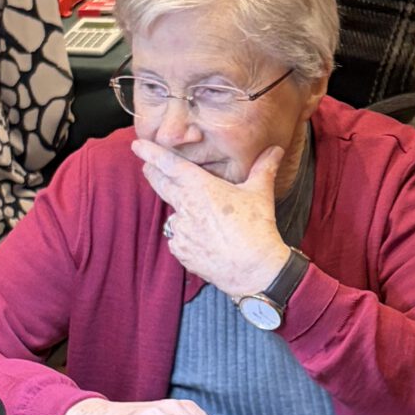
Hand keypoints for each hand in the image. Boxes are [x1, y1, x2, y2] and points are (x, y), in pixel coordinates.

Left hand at [134, 139, 290, 299]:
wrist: (254, 269)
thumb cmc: (257, 228)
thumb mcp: (260, 193)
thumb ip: (264, 168)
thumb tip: (276, 149)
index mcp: (201, 188)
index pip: (170, 165)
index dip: (152, 153)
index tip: (138, 145)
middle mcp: (185, 207)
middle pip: (161, 185)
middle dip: (152, 173)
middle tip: (147, 166)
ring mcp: (181, 230)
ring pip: (174, 214)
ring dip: (181, 212)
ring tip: (205, 220)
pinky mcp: (180, 251)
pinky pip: (178, 238)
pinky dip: (187, 236)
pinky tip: (205, 240)